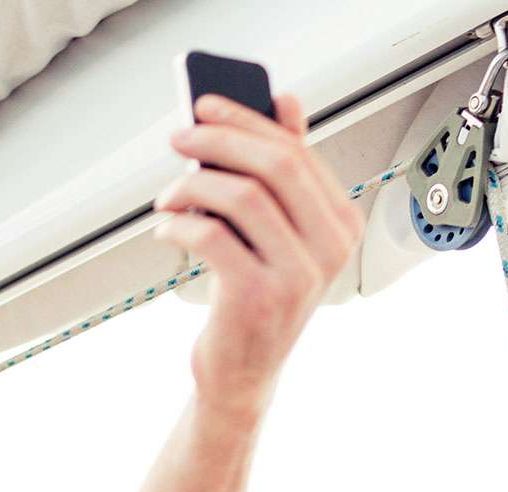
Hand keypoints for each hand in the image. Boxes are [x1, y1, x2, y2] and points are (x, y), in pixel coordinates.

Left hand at [158, 92, 361, 416]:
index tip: (206, 105)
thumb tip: (284, 102)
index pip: (296, 151)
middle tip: (179, 137)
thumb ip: (283, 173)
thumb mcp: (277, 233)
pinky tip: (167, 229)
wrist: (244, 374)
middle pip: (276, 165)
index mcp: (341, 222)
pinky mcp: (260, 298)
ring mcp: (300, 274)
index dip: (247, 120)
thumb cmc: (255, 297)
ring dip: (193, 185)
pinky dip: (181, 224)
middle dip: (219, 141)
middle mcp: (331, 246)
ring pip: (244, 196)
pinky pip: (214, 237)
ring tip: (166, 196)